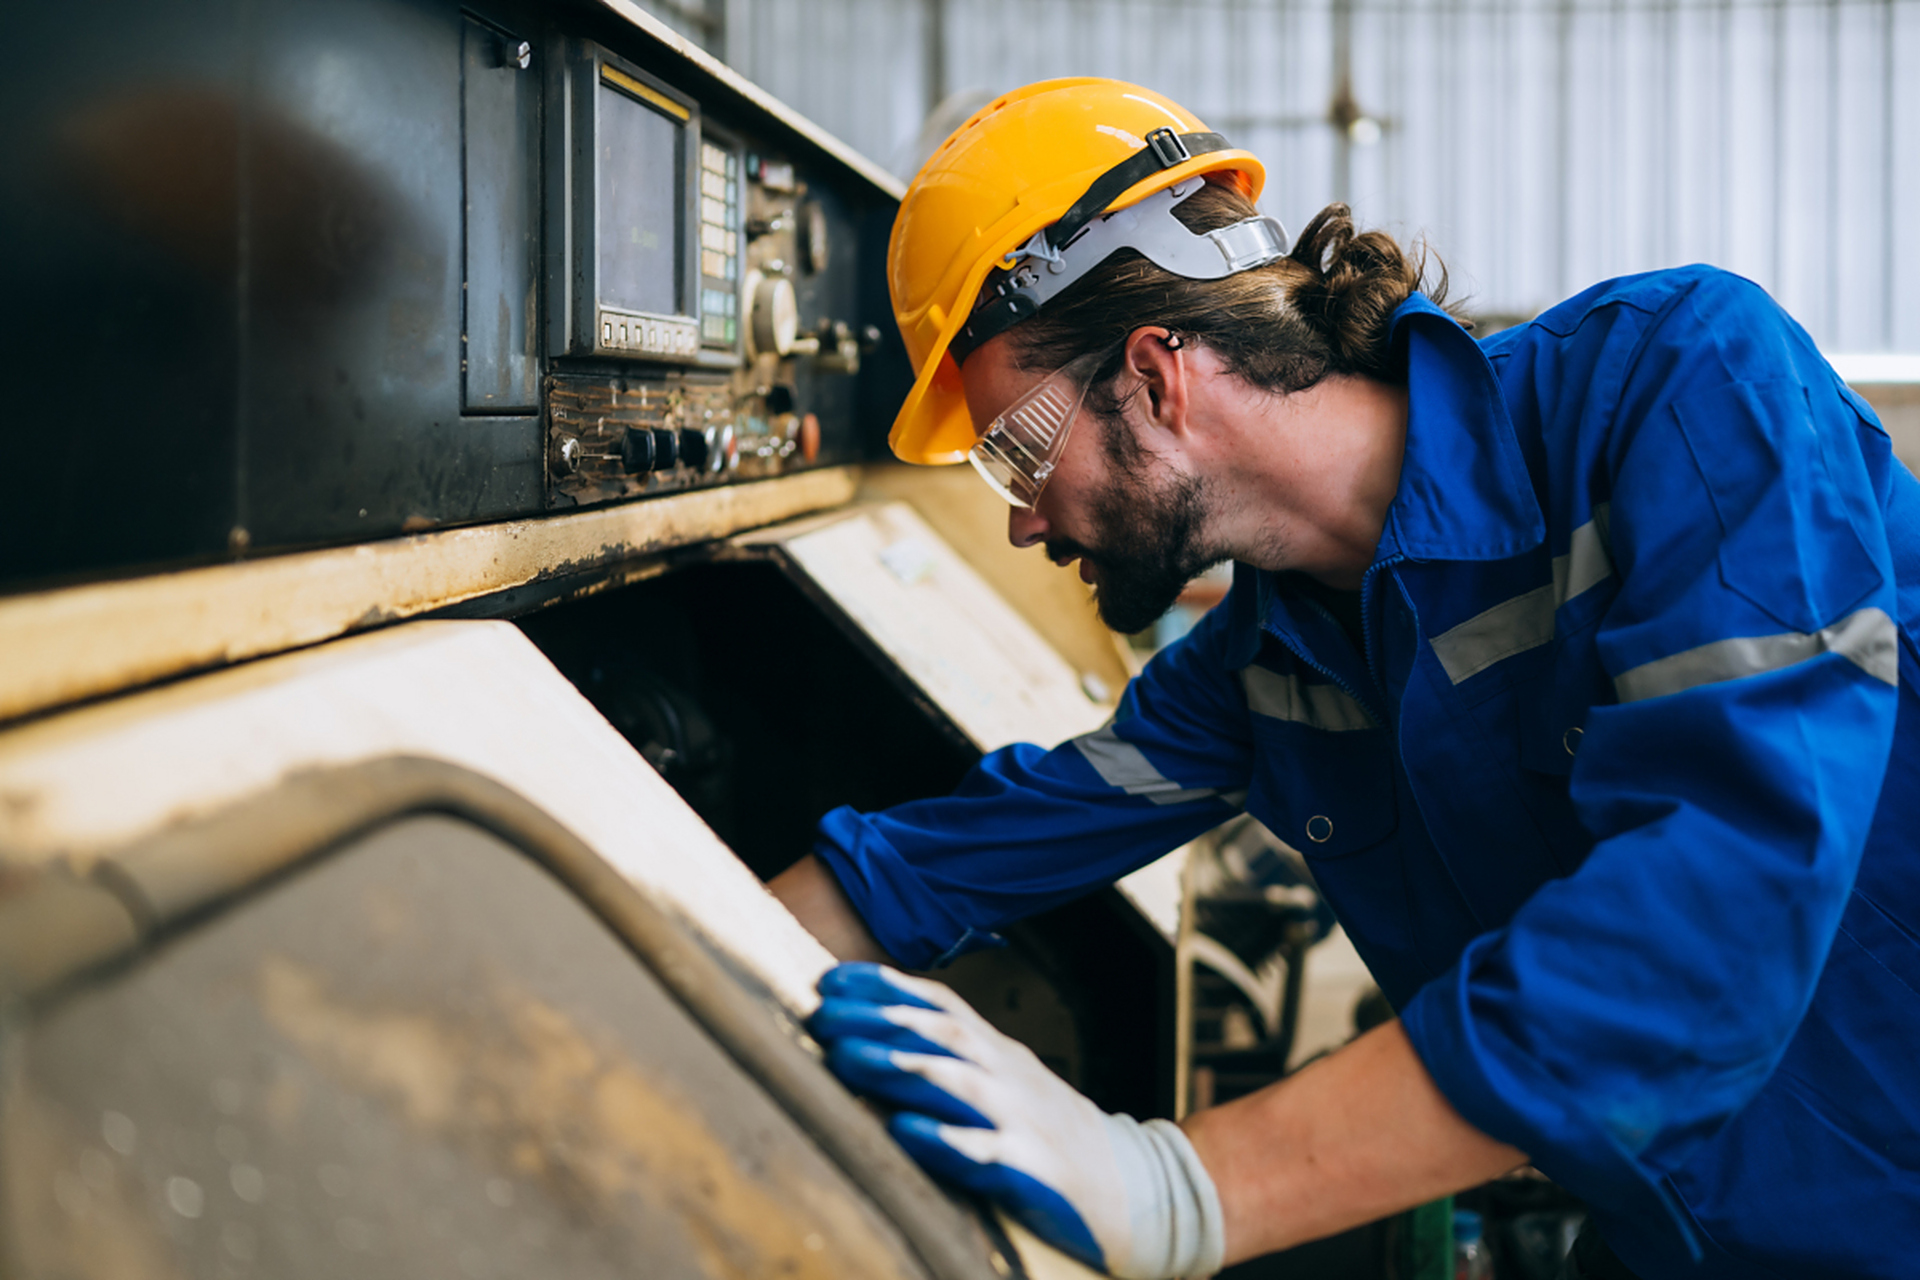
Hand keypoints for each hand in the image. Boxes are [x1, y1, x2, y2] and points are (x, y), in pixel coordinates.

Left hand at [808, 962, 1224, 1278]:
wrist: (1139, 1188)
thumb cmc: (1053, 1134)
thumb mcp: (1005, 1084)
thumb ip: (952, 1061)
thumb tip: (875, 1039)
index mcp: (998, 1054)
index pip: (938, 1006)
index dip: (885, 988)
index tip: (829, 978)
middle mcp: (1008, 1076)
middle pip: (939, 1035)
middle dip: (877, 1021)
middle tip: (820, 1015)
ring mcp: (1022, 1121)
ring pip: (956, 1084)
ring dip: (899, 1068)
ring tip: (846, 1060)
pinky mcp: (1035, 1172)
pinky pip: (986, 1154)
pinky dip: (946, 1141)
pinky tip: (907, 1134)